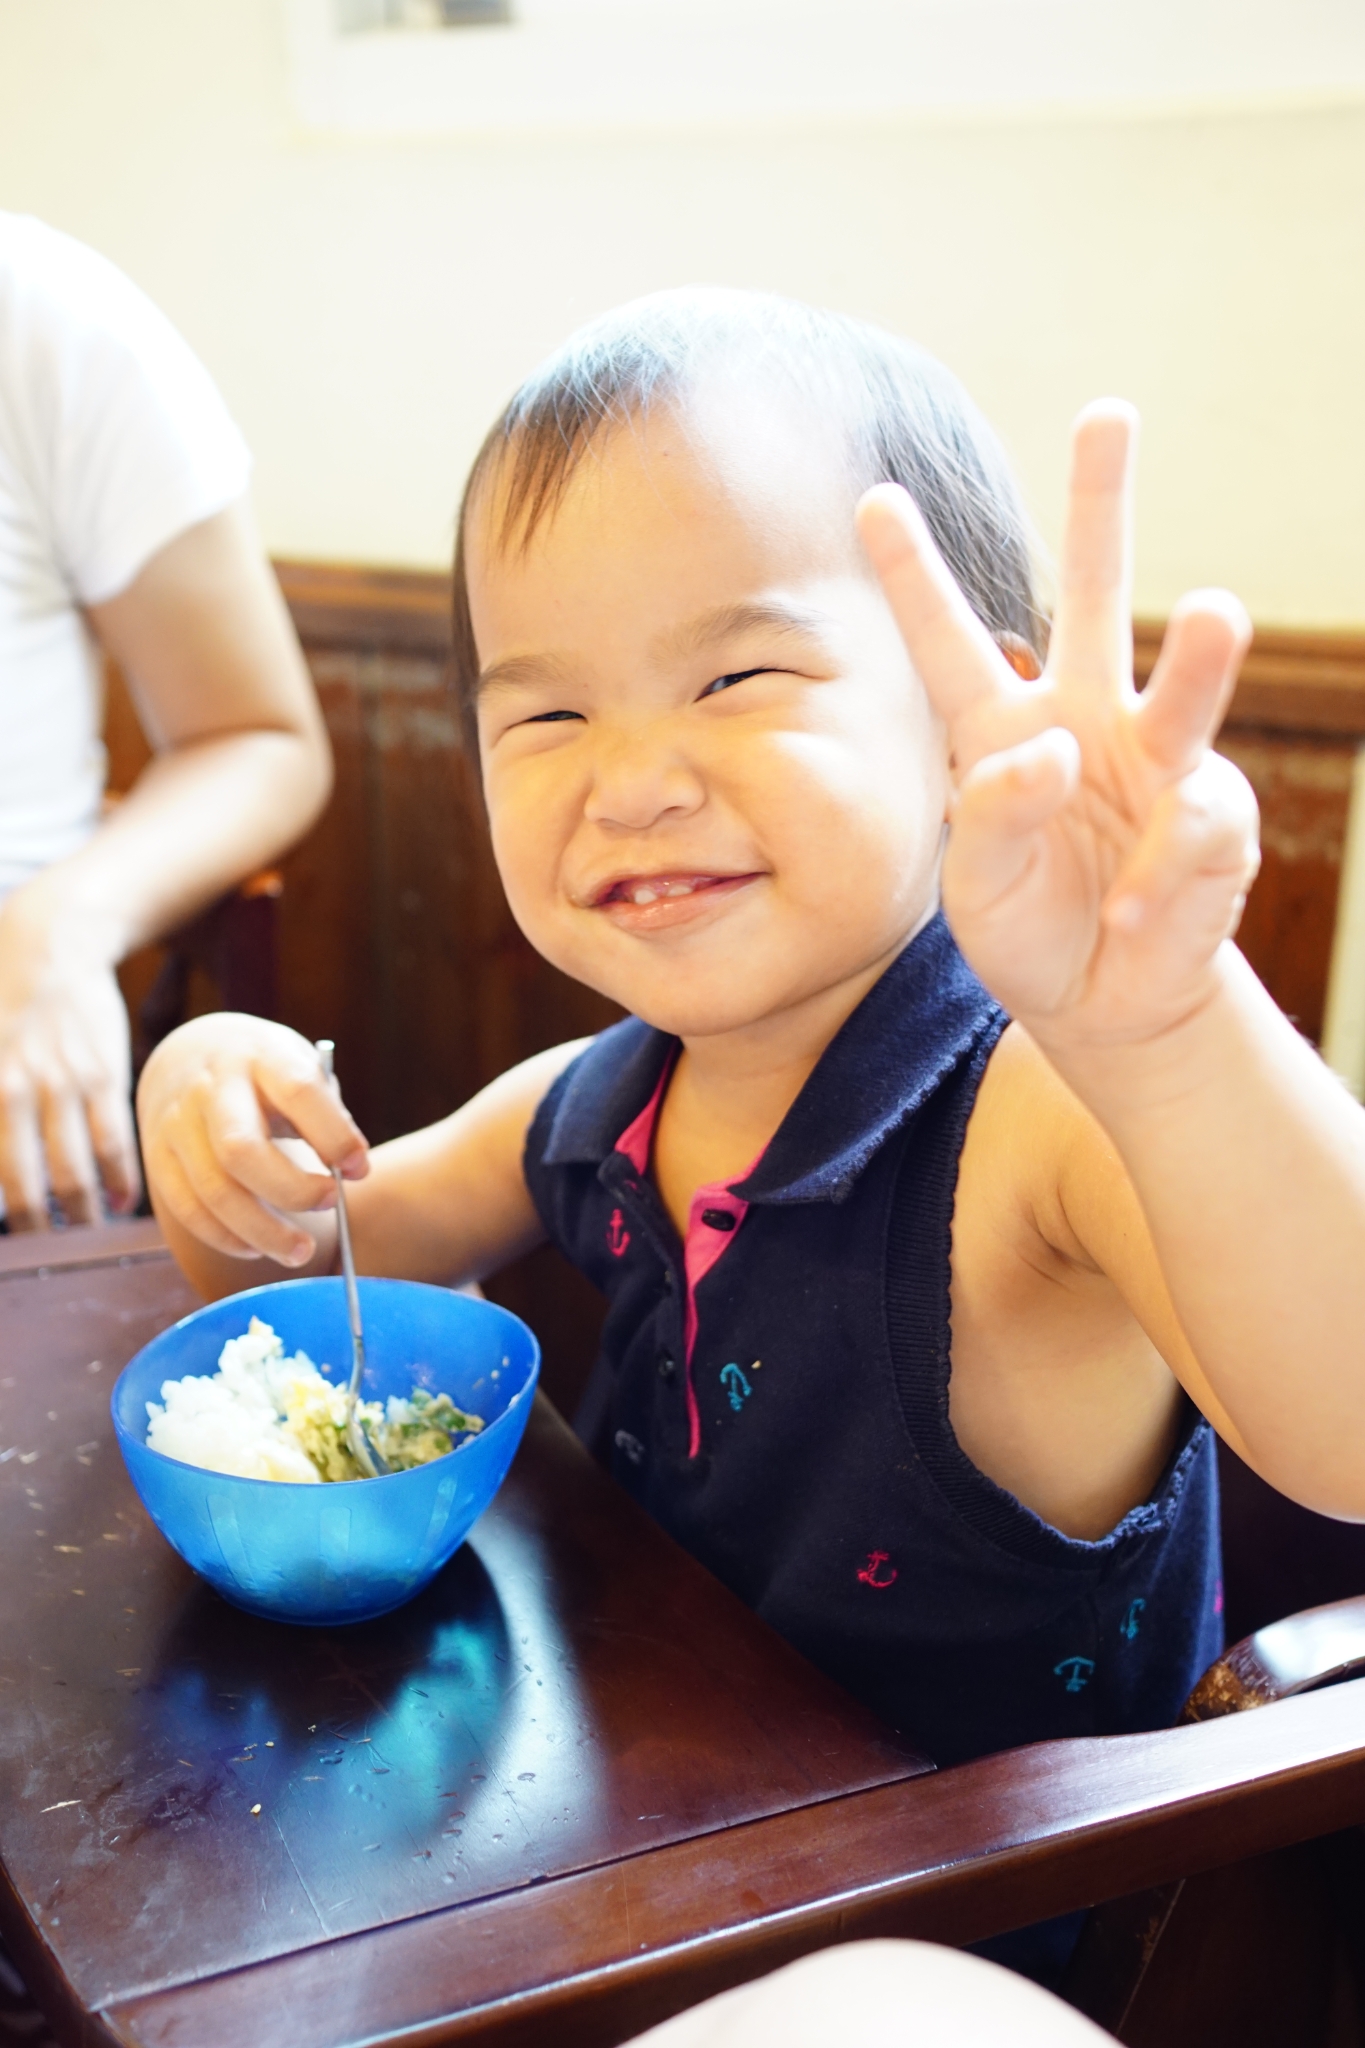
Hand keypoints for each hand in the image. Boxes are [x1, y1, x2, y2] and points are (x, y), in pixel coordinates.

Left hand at [0, 888, 140, 1228]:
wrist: (47, 945)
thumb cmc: (1, 1004)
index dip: (3, 1213)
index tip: (11, 1243)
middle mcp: (15, 1091)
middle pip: (26, 1186)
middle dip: (36, 1230)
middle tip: (44, 1252)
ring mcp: (61, 1084)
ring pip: (74, 1172)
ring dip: (80, 1213)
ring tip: (85, 1232)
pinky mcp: (103, 1075)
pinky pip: (114, 1142)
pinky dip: (121, 1180)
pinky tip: (121, 1202)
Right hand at [137, 1014, 368, 1264]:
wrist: (186, 1054)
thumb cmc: (262, 1073)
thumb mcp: (297, 1067)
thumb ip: (325, 1111)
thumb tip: (353, 1169)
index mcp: (261, 1056)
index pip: (298, 1092)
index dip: (333, 1135)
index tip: (359, 1169)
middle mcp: (211, 1087)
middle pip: (242, 1150)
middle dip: (292, 1190)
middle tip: (330, 1204)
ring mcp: (177, 1123)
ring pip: (214, 1190)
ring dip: (262, 1232)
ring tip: (300, 1251)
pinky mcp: (157, 1155)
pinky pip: (187, 1209)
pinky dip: (225, 1237)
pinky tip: (256, 1246)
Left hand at [857, 403, 1258, 1057]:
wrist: (1107, 1002)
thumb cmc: (1028, 931)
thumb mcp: (976, 887)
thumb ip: (997, 816)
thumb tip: (1055, 748)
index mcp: (1001, 731)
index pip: (947, 642)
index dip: (913, 574)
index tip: (873, 496)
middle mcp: (1081, 718)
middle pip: (1094, 594)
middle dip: (1103, 505)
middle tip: (1109, 414)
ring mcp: (1154, 757)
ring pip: (1183, 680)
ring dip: (1201, 652)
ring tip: (1216, 615)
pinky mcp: (1209, 812)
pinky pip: (1196, 822)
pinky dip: (1159, 876)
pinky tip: (1130, 911)